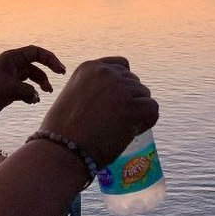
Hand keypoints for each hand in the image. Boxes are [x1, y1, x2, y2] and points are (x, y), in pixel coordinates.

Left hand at [0, 45, 66, 123]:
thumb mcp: (10, 89)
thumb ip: (28, 92)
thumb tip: (36, 97)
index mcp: (12, 59)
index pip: (36, 52)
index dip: (50, 59)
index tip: (60, 70)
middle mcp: (12, 66)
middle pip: (35, 64)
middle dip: (48, 71)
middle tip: (60, 77)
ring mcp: (10, 78)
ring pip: (31, 77)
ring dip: (41, 84)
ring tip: (47, 92)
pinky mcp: (7, 90)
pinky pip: (25, 89)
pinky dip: (32, 93)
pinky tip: (34, 100)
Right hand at [39, 57, 158, 164]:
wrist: (62, 149)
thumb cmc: (63, 131)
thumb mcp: (74, 96)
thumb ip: (94, 88)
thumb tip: (118, 95)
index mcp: (89, 68)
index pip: (122, 66)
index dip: (123, 86)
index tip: (115, 102)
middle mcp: (106, 73)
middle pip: (134, 82)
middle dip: (129, 100)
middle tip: (113, 122)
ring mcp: (120, 89)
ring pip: (144, 96)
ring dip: (137, 112)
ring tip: (118, 129)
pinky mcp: (132, 107)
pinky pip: (152, 108)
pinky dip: (146, 121)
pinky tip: (132, 132)